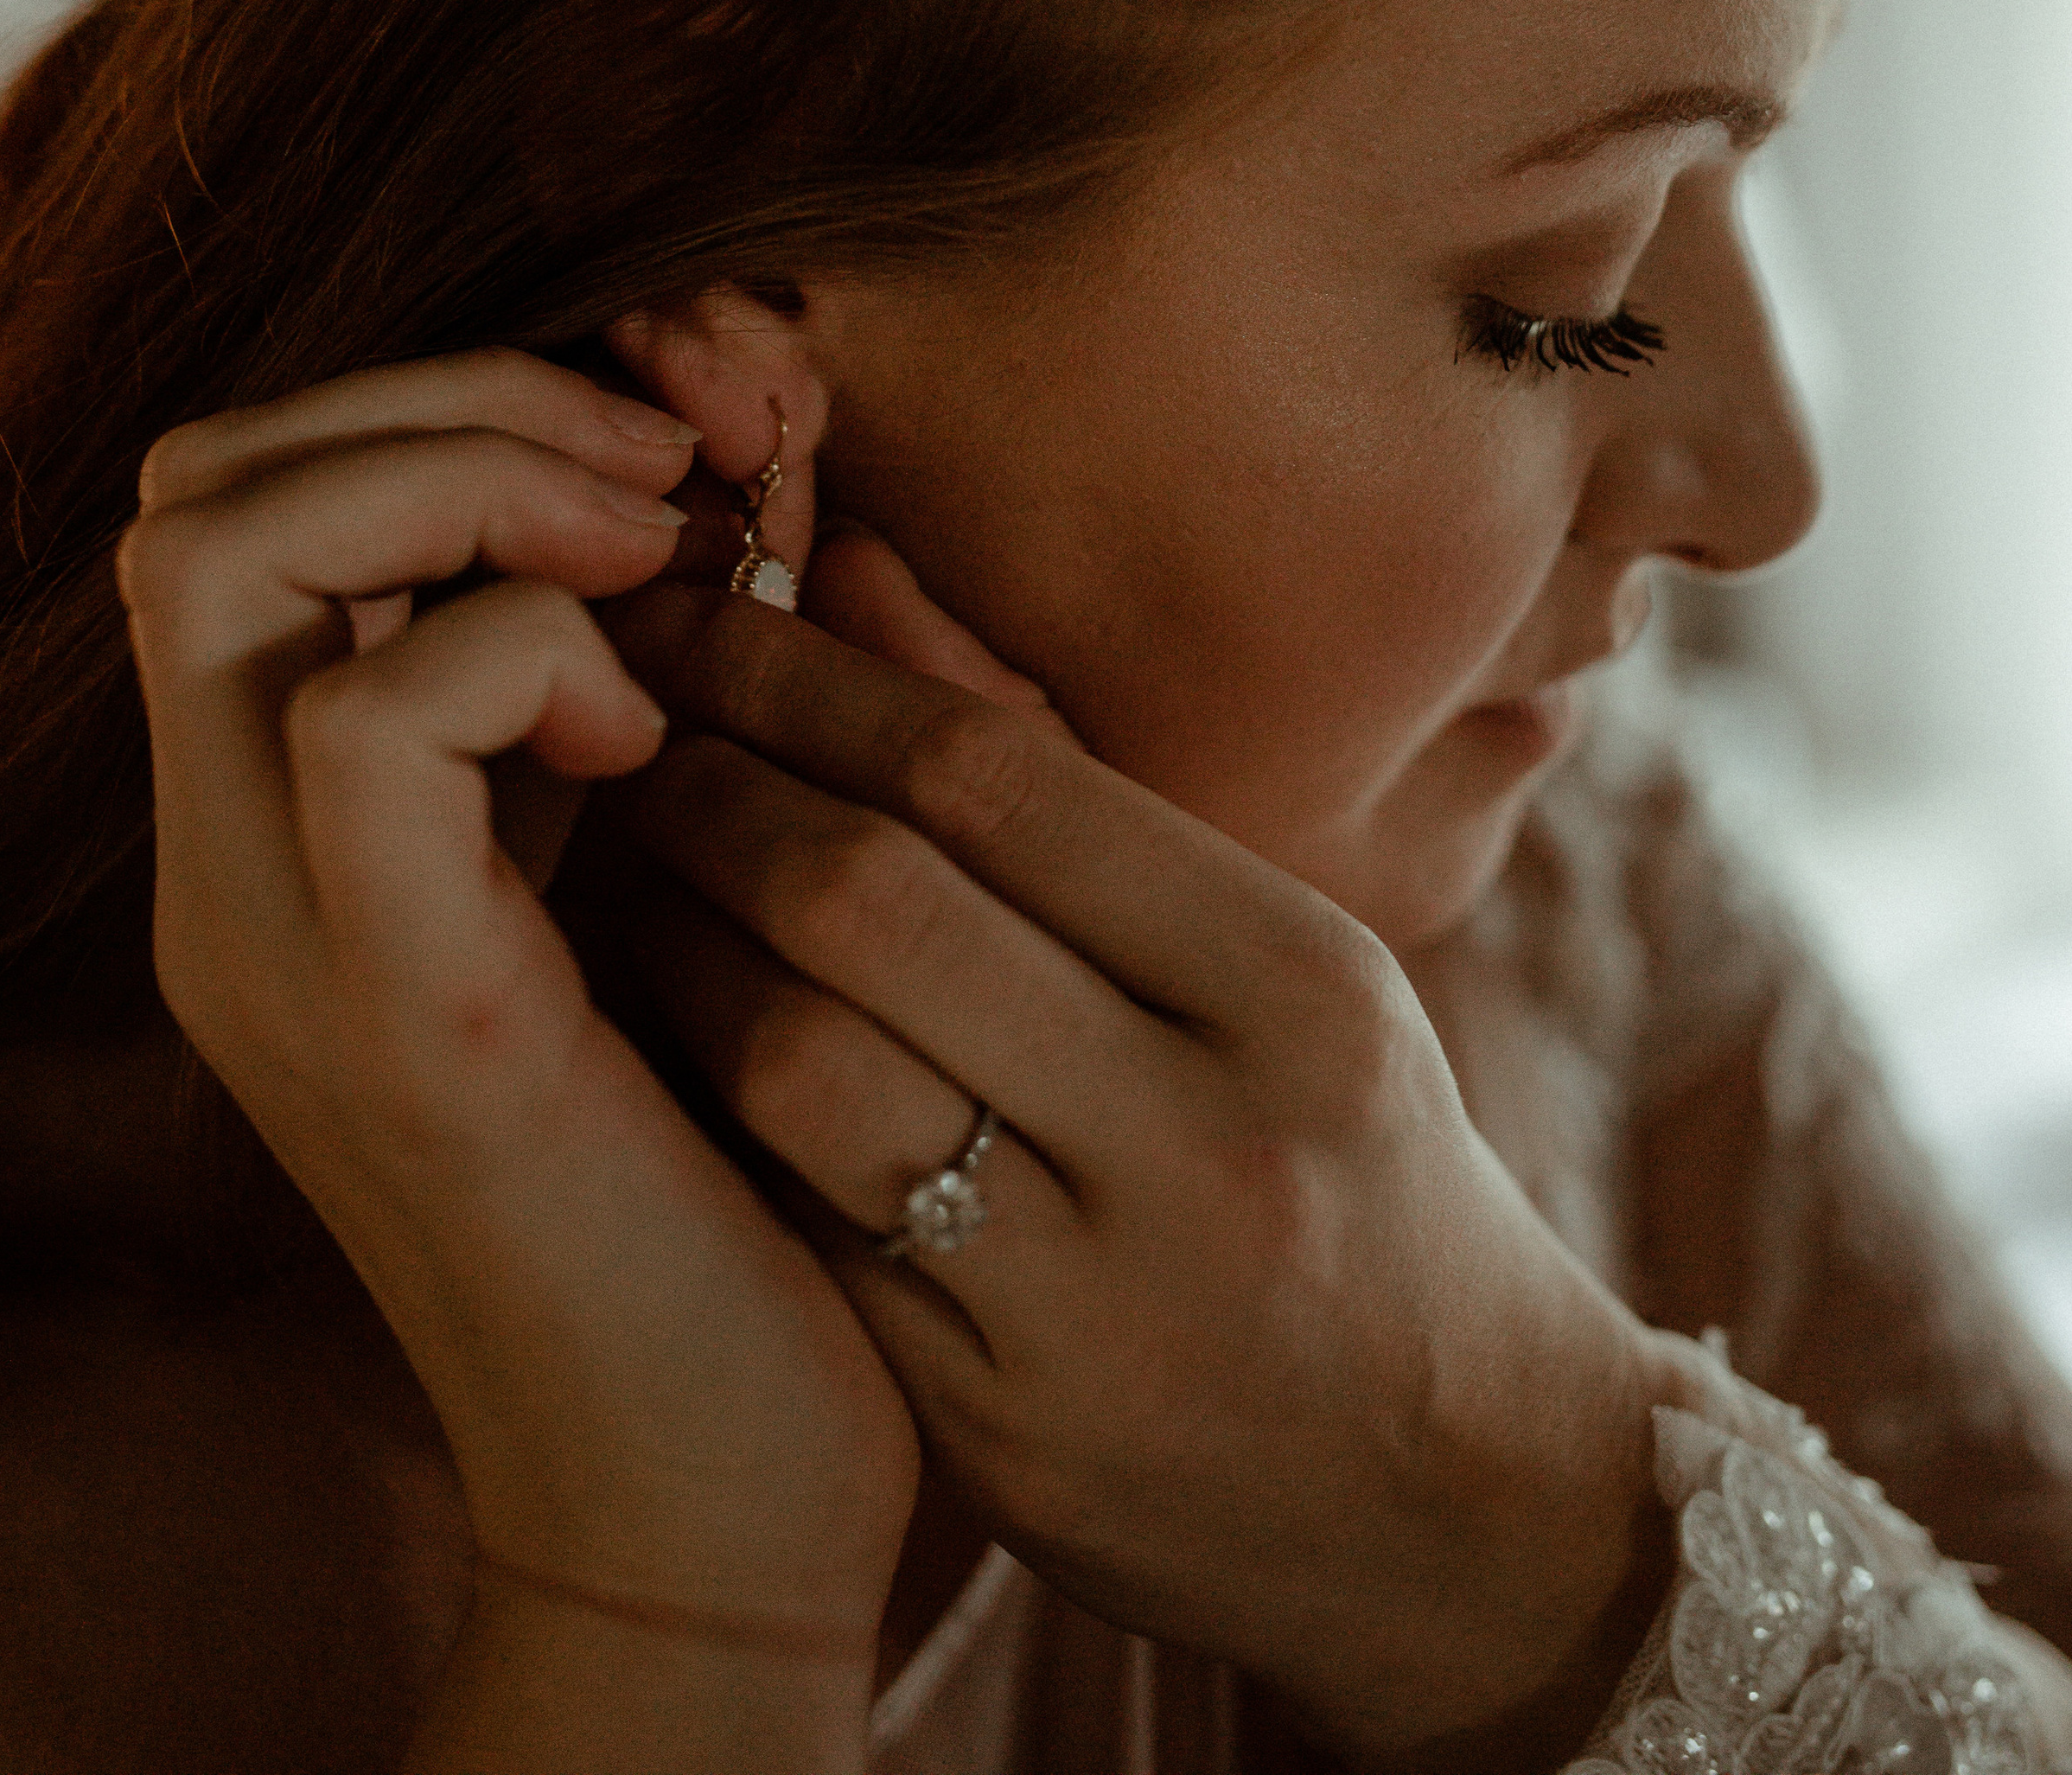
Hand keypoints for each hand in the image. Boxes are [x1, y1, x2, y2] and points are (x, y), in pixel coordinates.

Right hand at [119, 353, 920, 1672]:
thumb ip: (656, 669)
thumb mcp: (667, 859)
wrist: (714, 1489)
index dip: (446, 405)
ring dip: (474, 483)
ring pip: (223, 552)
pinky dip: (524, 650)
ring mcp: (285, 938)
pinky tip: (649, 744)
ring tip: (652, 565)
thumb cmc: (728, 1155)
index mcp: (292, 829)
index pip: (243, 499)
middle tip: (654, 482)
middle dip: (453, 402)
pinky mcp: (399, 1017)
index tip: (660, 462)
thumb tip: (744, 455)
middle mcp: (235, 868)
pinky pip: (360, 722)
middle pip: (199, 486)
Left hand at [595, 534, 1676, 1765]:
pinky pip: (798, 1227)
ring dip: (670, 942)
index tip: (700, 614)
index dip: (813, 679)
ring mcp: (1099, 1307)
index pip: (1001, 779)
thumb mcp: (1276, 963)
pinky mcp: (1000, 1438)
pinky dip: (702, 1108)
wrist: (1459, 1503)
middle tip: (615, 719)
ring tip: (612, 862)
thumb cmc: (1350, 1170)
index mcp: (1299, 988)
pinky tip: (648, 1030)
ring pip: (801, 1070)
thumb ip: (1061, 775)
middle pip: (880, 906)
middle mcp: (1210, 1141)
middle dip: (712, 785)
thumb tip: (851, 568)